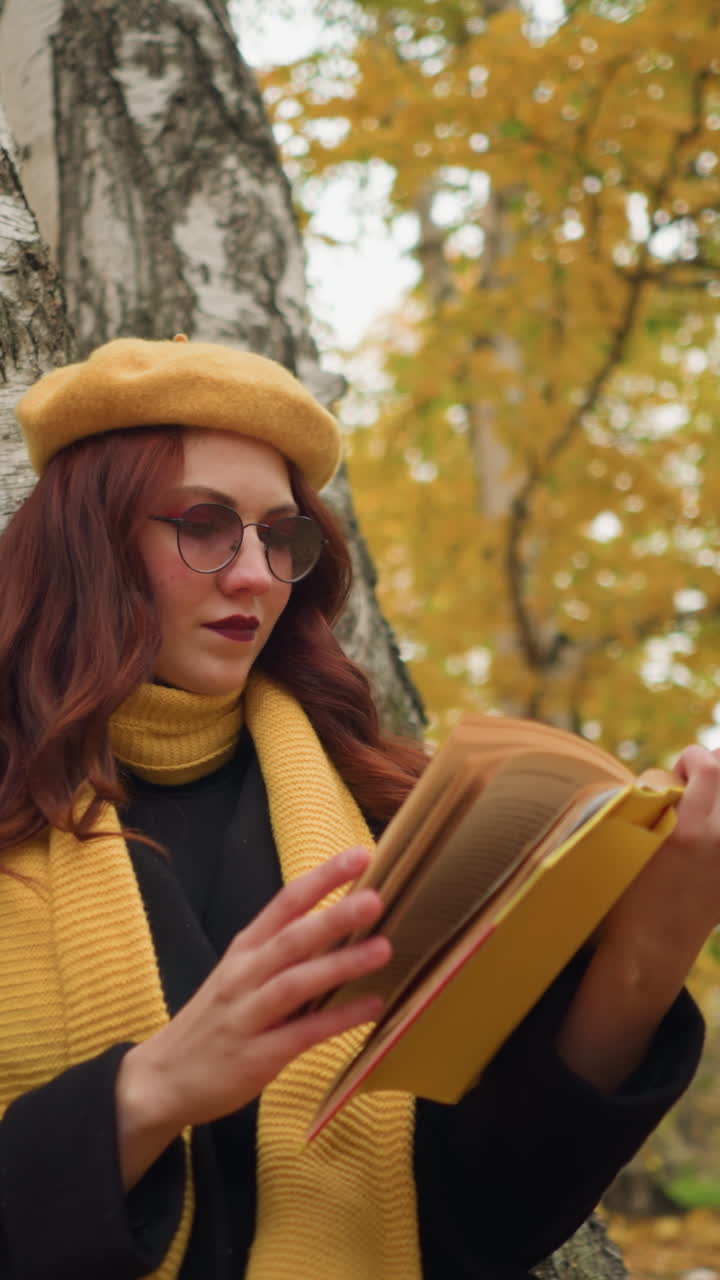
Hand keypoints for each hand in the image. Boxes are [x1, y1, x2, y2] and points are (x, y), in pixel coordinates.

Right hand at [115, 845, 389, 1186]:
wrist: (161, 1079)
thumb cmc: (214, 1021)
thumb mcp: (239, 974)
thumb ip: (281, 952)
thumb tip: (341, 925)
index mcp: (244, 949)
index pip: (285, 902)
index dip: (323, 878)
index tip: (360, 855)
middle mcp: (244, 975)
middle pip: (291, 938)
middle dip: (333, 917)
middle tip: (375, 899)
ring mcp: (248, 1015)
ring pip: (295, 983)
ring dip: (340, 965)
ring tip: (383, 949)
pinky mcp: (255, 1056)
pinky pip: (302, 1034)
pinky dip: (338, 1019)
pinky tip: (372, 1006)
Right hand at [557, 745, 719, 1090]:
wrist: (652, 949)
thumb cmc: (628, 895)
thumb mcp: (631, 844)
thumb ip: (652, 808)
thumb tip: (665, 781)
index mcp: (690, 833)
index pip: (711, 769)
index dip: (694, 756)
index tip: (680, 766)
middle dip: (714, 770)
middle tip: (695, 779)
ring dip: (719, 796)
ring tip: (703, 803)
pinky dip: (718, 825)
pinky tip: (706, 832)